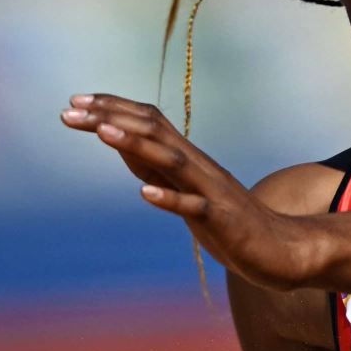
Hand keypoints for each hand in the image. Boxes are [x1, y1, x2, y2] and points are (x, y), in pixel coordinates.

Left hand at [61, 93, 311, 288]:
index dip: (112, 108)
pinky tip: (144, 192)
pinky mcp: (221, 219)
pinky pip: (194, 206)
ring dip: (135, 144)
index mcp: (187, 158)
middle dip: (110, 118)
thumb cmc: (229, 222)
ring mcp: (210, 190)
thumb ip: (157, 166)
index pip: (148, 120)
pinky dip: (168, 198)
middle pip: (153, 131)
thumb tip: (121, 144)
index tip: (76, 100)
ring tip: (101, 132)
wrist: (280, 249)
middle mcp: (198, 166)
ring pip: (171, 160)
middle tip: (70, 109)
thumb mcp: (184, 189)